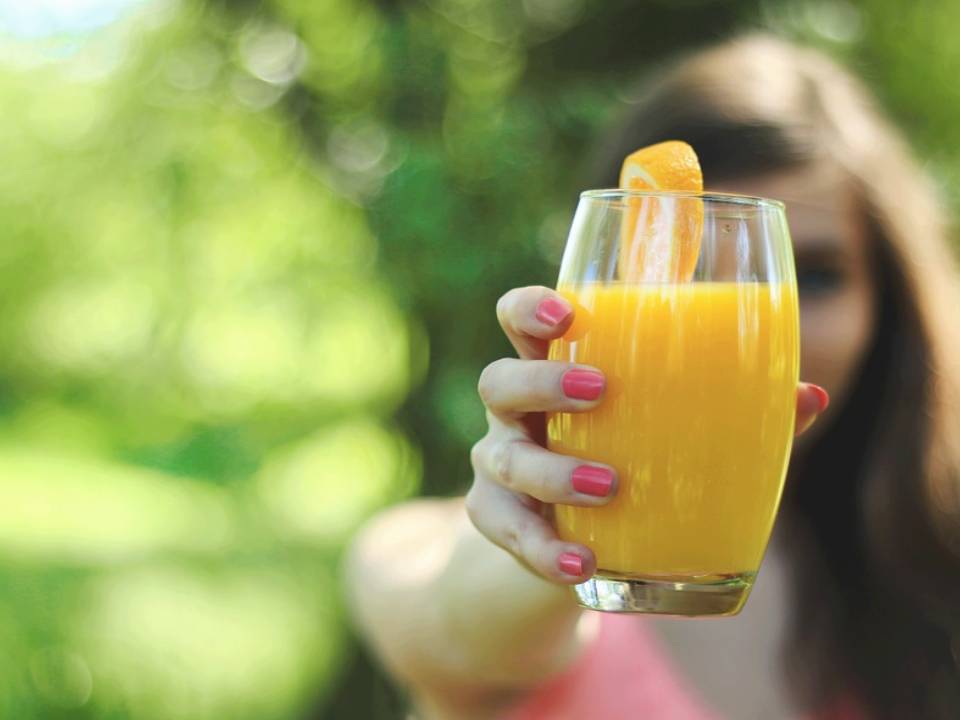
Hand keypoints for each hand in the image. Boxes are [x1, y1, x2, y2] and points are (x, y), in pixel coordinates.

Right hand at [467, 285, 828, 584]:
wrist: (588, 540)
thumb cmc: (635, 460)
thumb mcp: (672, 432)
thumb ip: (735, 411)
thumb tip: (810, 395)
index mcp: (556, 370)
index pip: (520, 319)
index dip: (531, 308)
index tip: (568, 313)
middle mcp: (518, 413)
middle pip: (499, 379)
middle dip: (541, 380)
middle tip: (599, 390)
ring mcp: (500, 465)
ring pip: (502, 459)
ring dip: (552, 471)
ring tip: (607, 485)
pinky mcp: (497, 519)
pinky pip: (507, 531)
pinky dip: (542, 547)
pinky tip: (580, 561)